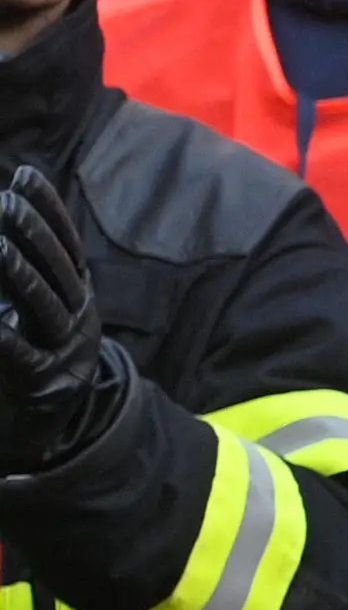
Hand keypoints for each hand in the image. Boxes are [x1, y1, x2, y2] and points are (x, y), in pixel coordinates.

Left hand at [0, 163, 114, 468]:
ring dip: (19, 273)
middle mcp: (78, 322)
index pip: (67, 247)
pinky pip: (19, 356)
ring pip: (46, 307)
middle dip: (34, 235)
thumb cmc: (34, 356)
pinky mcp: (42, 385)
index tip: (26, 179)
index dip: (50, 212)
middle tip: (6, 204)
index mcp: (78, 299)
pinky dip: (4, 338)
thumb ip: (31, 273)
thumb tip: (8, 215)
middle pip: (60, 272)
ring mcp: (64, 353)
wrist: (53, 430)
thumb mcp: (40, 312)